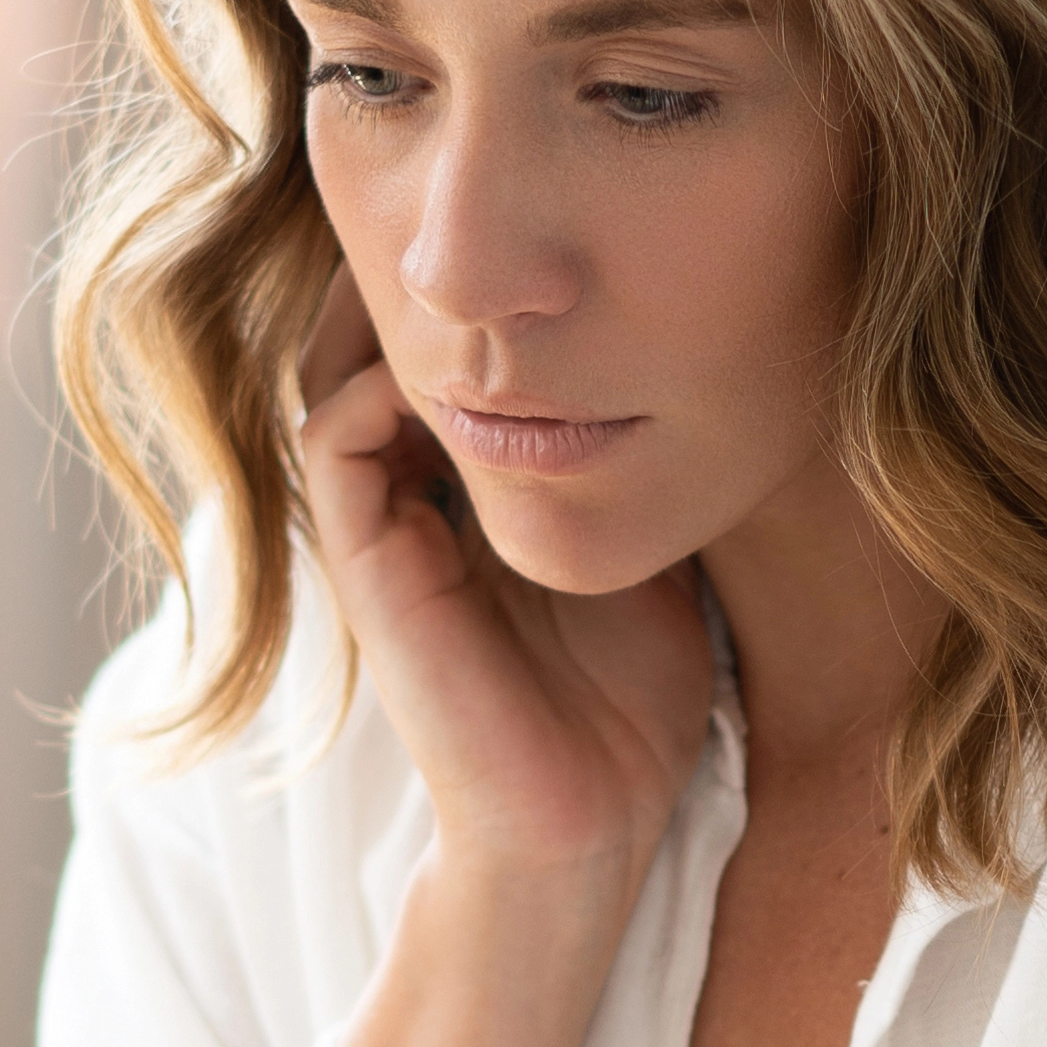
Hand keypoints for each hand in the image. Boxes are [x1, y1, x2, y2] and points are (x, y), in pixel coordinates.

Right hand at [299, 267, 713, 897]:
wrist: (588, 825)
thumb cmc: (630, 706)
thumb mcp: (656, 544)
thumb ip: (646, 456)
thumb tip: (714, 348)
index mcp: (470, 494)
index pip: (438, 354)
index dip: (471, 291)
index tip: (539, 232)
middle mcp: (412, 502)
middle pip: (372, 341)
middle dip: (417, 274)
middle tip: (482, 221)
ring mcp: (382, 533)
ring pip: (335, 369)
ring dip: (385, 309)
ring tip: (458, 267)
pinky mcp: (370, 569)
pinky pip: (332, 439)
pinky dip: (375, 383)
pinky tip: (457, 369)